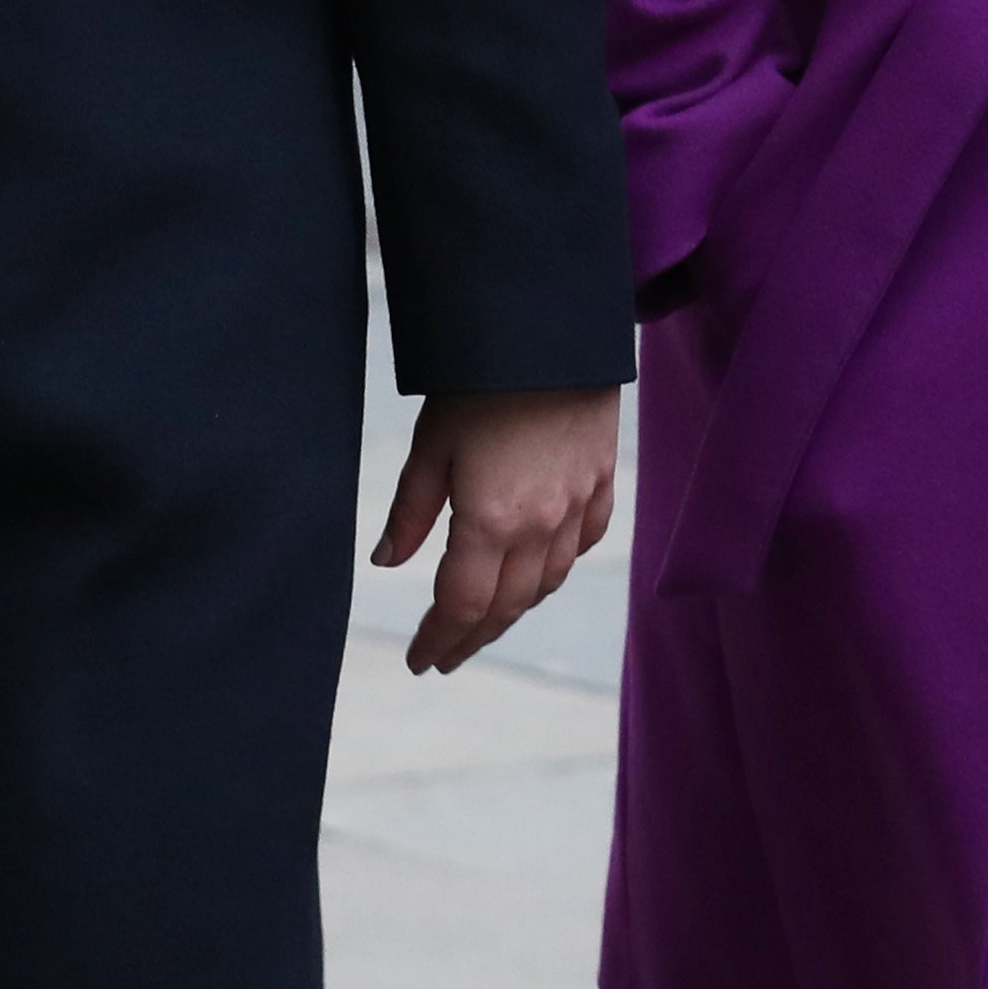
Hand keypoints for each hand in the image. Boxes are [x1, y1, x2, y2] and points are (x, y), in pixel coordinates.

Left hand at [371, 384, 619, 675]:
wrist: (549, 327)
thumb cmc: (479, 380)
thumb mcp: (431, 444)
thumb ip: (410, 511)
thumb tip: (386, 563)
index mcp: (491, 520)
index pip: (462, 605)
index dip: (439, 638)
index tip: (420, 660)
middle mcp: (541, 525)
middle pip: (507, 606)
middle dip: (473, 637)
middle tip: (447, 656)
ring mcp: (577, 504)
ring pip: (548, 582)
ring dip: (514, 610)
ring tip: (486, 621)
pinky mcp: (601, 480)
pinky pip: (584, 543)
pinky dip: (559, 567)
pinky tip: (542, 571)